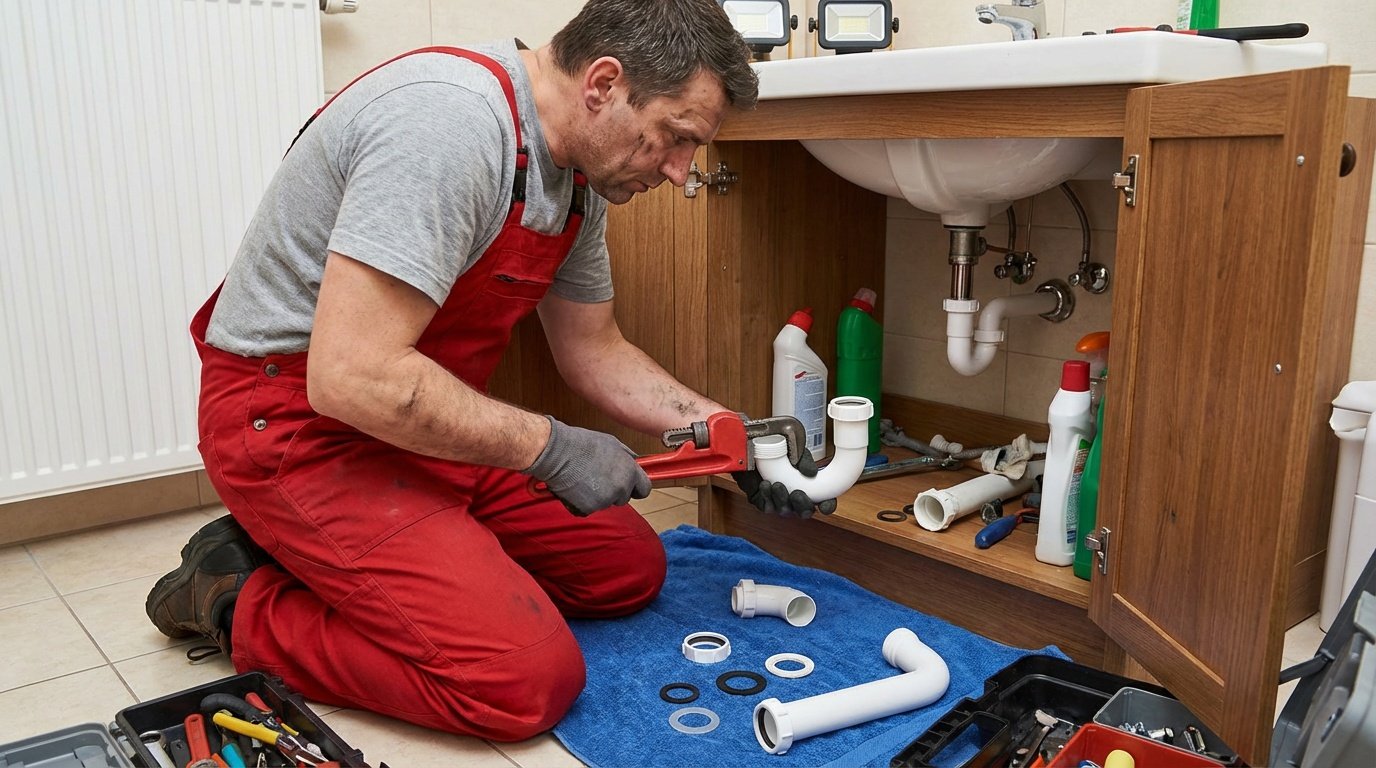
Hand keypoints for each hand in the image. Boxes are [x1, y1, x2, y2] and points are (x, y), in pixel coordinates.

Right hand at [525, 417, 650, 515]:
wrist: (558, 453)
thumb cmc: (583, 444)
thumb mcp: (613, 443)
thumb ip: (627, 457)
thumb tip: (635, 462)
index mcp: (629, 472)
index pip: (644, 489)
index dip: (636, 488)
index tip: (630, 486)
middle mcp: (620, 489)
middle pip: (623, 498)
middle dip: (614, 490)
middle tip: (597, 477)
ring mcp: (604, 501)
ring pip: (605, 503)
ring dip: (597, 495)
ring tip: (583, 478)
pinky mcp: (588, 509)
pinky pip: (588, 509)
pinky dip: (582, 502)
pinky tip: (574, 487)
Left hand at [732, 450, 837, 517]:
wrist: (751, 443)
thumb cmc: (776, 445)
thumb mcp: (795, 446)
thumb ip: (804, 459)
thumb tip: (811, 473)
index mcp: (810, 484)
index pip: (824, 501)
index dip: (827, 505)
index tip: (825, 504)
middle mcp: (796, 495)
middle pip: (805, 512)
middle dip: (803, 506)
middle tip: (797, 493)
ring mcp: (779, 500)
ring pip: (785, 511)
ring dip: (782, 499)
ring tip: (777, 484)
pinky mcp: (763, 501)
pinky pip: (767, 506)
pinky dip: (767, 497)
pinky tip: (766, 485)